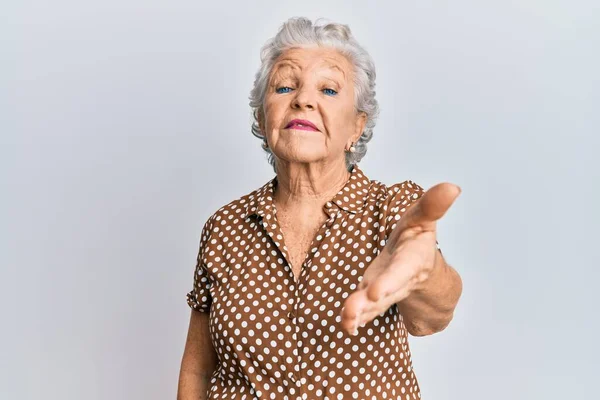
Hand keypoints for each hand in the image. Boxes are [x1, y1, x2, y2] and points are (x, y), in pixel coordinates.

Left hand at [340, 182, 460, 334]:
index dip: (392, 281)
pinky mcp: (373, 298)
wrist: (421, 268)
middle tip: (361, 307)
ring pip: (374, 305)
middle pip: (388, 291)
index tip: (377, 292)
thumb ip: (432, 204)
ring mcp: (386, 291)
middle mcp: (401, 279)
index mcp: (413, 259)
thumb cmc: (417, 239)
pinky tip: (346, 325)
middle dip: (374, 299)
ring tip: (347, 320)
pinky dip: (354, 319)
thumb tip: (452, 186)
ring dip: (360, 312)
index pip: (402, 270)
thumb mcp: (424, 218)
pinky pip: (365, 311)